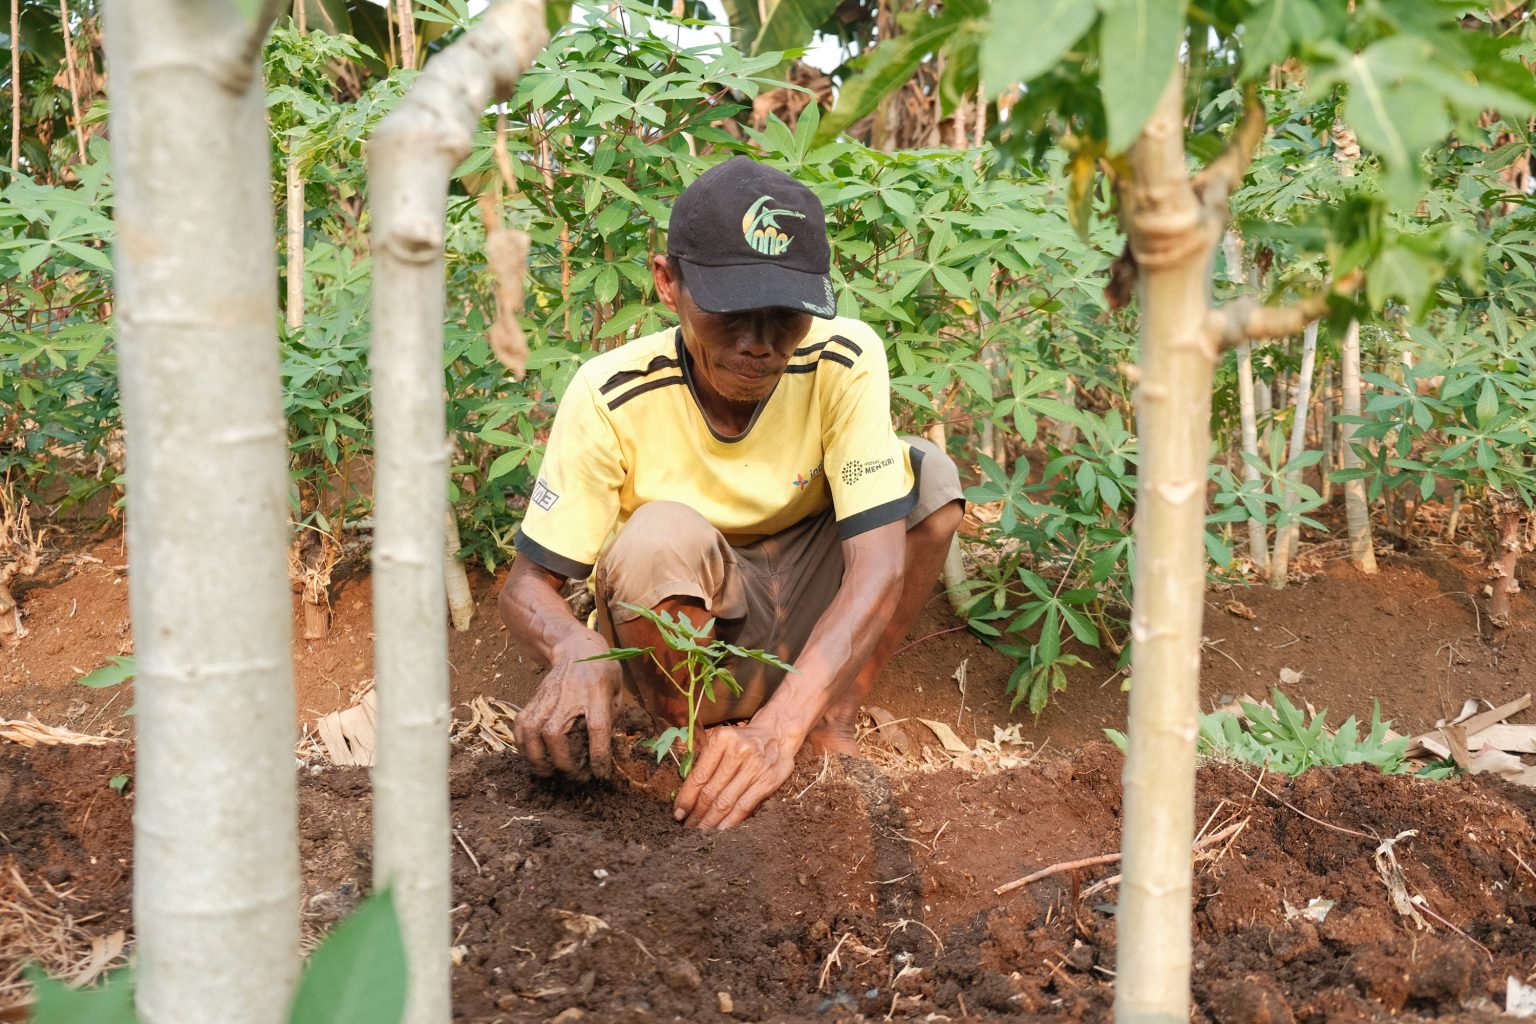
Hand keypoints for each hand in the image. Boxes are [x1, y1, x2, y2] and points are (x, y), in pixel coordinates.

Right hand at [515, 637, 621, 780]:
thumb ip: (613, 716)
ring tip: (546, 771)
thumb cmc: (602, 669)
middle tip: (572, 775)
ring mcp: (547, 696)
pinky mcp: (534, 698)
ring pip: (532, 730)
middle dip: (561, 761)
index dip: (598, 754)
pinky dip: (522, 743)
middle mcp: (569, 695)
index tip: (599, 773)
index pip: (597, 727)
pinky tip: (531, 755)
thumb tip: (606, 746)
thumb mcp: (618, 689)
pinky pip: (521, 723)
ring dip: (536, 756)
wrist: (575, 645)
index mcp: (596, 693)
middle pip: (555, 733)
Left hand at [673, 722, 796, 830]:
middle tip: (687, 828)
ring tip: (700, 832)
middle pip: (711, 792)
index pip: (699, 776)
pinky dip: (730, 821)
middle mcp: (738, 752)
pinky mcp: (768, 781)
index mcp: (721, 739)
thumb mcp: (722, 740)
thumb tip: (685, 793)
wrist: (777, 733)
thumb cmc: (742, 741)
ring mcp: (754, 767)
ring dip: (710, 821)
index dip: (686, 798)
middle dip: (696, 814)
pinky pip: (744, 806)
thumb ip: (706, 761)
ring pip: (726, 802)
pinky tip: (720, 830)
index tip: (678, 813)